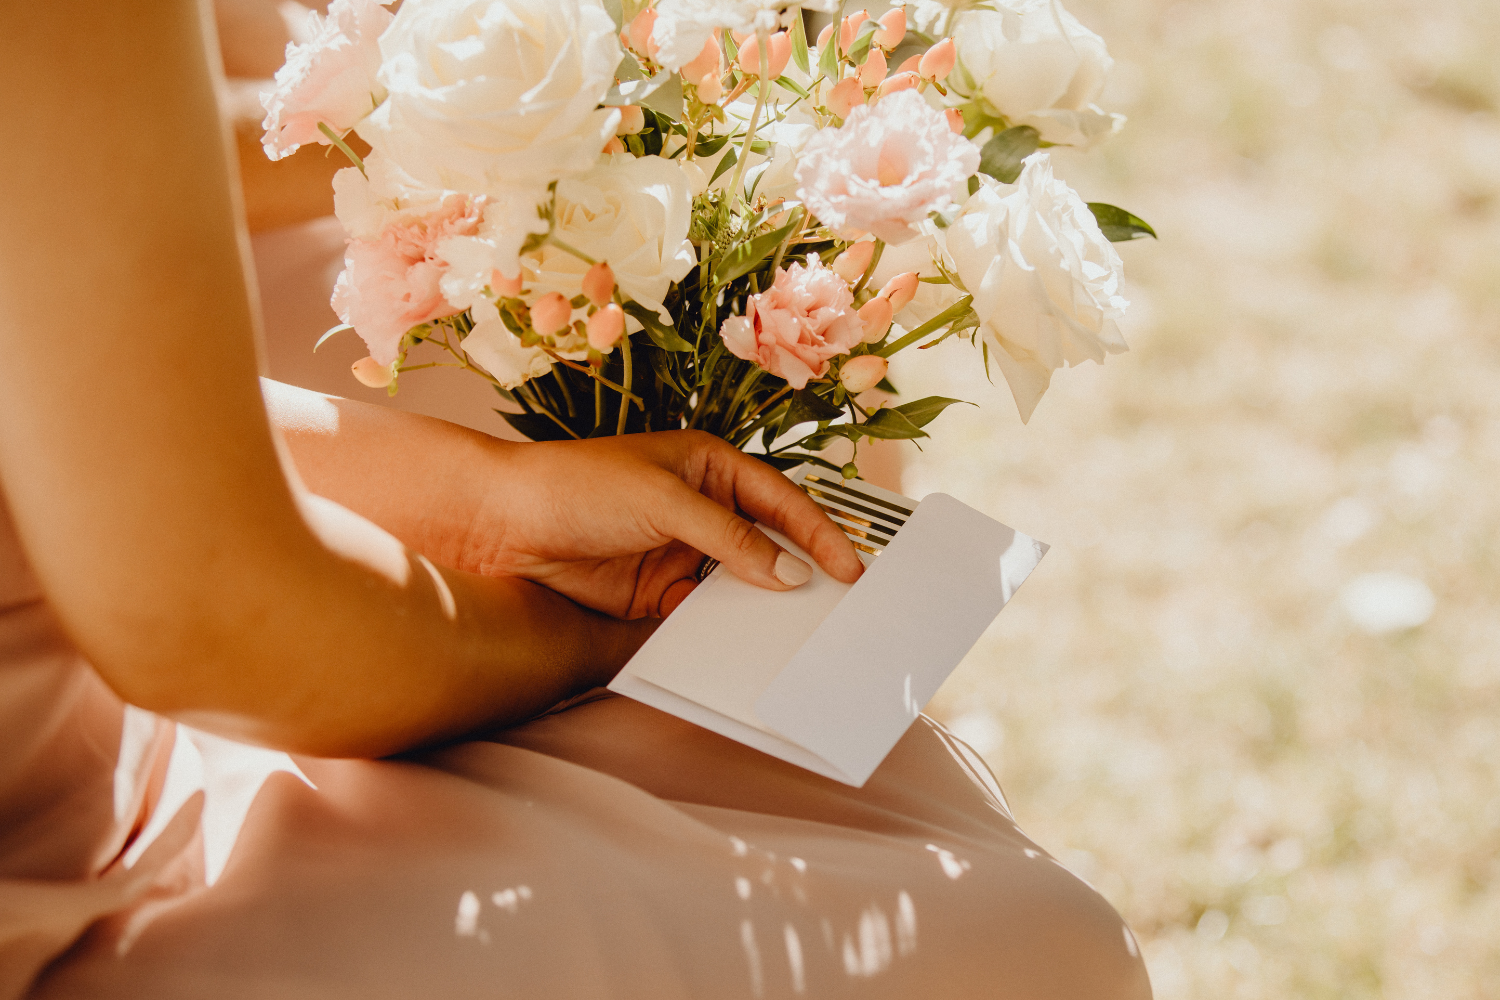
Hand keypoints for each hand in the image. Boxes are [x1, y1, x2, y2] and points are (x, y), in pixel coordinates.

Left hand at [456, 431, 864, 618]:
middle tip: (840, 610)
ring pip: (738, 584)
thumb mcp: (664, 501)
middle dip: (801, 573)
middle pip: (767, 544)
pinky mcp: (654, 592)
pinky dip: (721, 628)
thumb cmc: (578, 485)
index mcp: (711, 466)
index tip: (850, 569)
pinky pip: (702, 613)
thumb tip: (788, 574)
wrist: (504, 524)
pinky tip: (741, 647)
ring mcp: (679, 552)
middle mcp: (701, 508)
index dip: (818, 534)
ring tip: (800, 636)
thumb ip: (729, 538)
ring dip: (763, 607)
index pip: (781, 501)